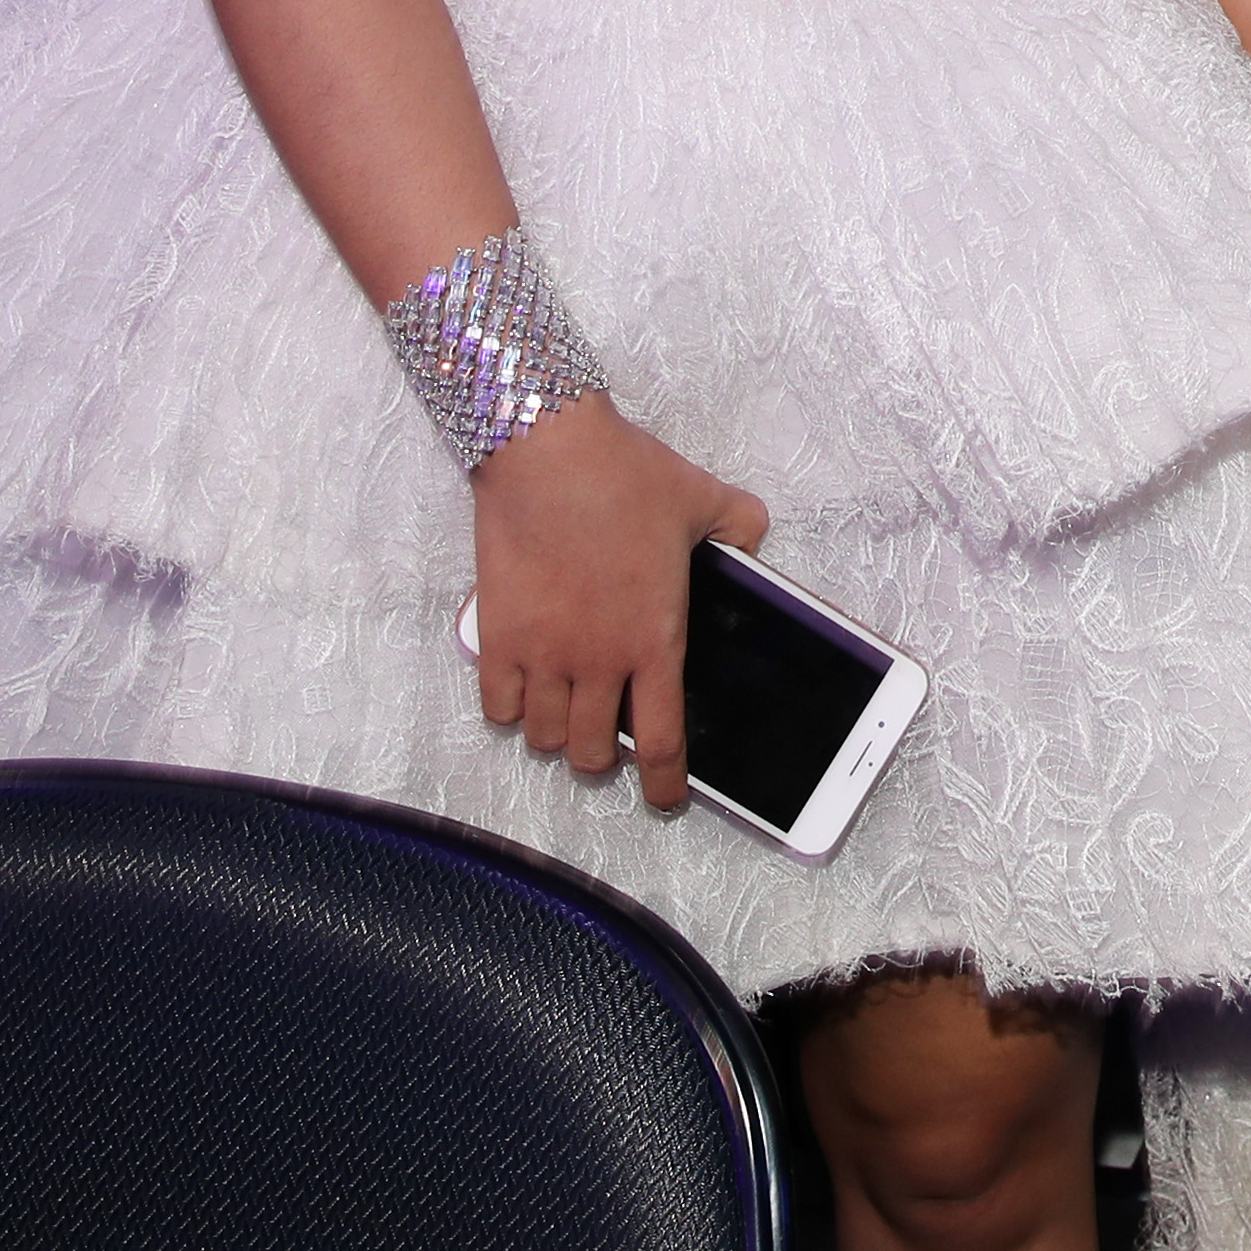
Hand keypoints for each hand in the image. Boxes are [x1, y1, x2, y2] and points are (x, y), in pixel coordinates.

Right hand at [466, 393, 769, 809]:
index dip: (665, 784)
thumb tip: (754, 542)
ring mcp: (542, 654)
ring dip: (556, 736)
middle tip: (604, 736)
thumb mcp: (702, 498)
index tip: (667, 799)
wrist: (549, 450)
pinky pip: (497, 707)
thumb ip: (739, 527)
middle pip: (591, 755)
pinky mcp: (497, 637)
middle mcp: (597, 661)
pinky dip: (509, 710)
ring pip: (543, 738)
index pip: (661, 742)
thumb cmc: (625, 476)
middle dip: (601, 759)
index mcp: (654, 641)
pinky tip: (521, 690)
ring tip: (564, 713)